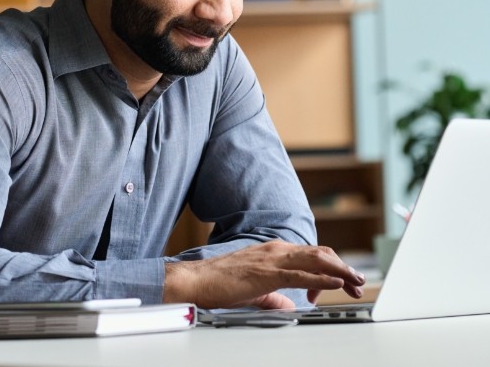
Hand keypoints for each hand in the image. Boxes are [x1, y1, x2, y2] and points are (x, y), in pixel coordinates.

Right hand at [163, 240, 364, 308]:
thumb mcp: (256, 290)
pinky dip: (322, 278)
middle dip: (343, 267)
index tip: (343, 283)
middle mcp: (277, 250)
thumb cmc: (221, 283)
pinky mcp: (267, 273)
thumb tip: (291, 306)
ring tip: (356, 280)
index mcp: (274, 252)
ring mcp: (273, 259)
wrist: (197, 280)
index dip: (332, 267)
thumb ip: (275, 296)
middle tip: (358, 282)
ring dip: (339, 270)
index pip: (311, 255)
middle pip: (320, 254)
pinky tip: (336, 283)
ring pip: (315, 260)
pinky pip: (301, 274)